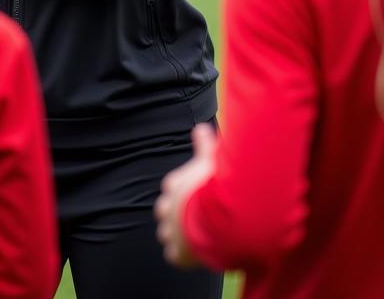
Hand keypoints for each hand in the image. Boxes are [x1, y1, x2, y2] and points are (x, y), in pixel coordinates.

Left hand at [154, 122, 217, 266]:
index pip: (171, 187)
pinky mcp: (177, 252)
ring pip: (166, 233)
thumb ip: (205, 146)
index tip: (194, 196)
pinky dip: (182, 256)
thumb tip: (201, 128)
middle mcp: (167, 207)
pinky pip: (173, 255)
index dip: (183, 192)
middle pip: (164, 209)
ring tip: (195, 237)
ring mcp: (170, 230)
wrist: (220, 217)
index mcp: (174, 184)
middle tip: (195, 217)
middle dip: (176, 212)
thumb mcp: (211, 160)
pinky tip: (194, 254)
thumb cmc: (217, 186)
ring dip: (177, 235)